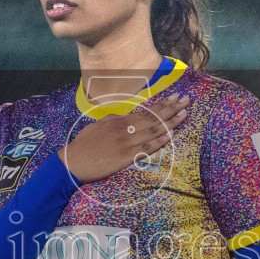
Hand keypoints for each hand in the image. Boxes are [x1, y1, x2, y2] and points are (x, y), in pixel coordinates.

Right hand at [59, 94, 189, 182]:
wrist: (73, 162)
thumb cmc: (83, 145)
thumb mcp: (98, 126)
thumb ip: (112, 120)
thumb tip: (122, 117)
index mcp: (119, 121)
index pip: (145, 111)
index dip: (162, 104)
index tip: (175, 97)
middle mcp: (125, 129)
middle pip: (153, 117)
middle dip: (172, 108)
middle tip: (187, 100)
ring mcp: (126, 143)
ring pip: (153, 131)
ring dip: (171, 122)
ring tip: (185, 114)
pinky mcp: (125, 157)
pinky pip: (146, 149)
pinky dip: (159, 141)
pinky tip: (171, 136)